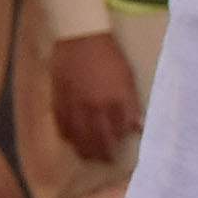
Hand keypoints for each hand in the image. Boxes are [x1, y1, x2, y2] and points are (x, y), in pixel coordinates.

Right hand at [49, 28, 144, 164]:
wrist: (80, 37)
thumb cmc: (109, 56)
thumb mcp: (127, 78)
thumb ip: (131, 105)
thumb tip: (138, 128)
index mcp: (114, 101)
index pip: (117, 133)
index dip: (119, 144)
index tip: (120, 151)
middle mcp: (94, 107)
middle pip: (97, 141)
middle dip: (103, 154)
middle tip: (106, 161)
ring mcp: (74, 106)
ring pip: (78, 139)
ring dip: (85, 151)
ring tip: (89, 157)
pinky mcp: (58, 101)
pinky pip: (62, 127)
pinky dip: (67, 137)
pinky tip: (72, 140)